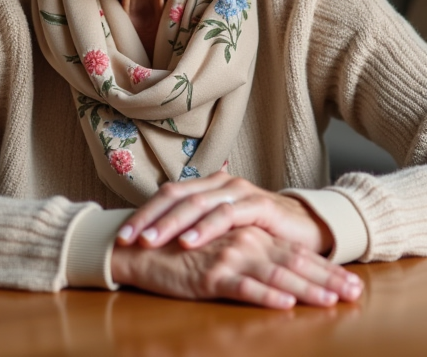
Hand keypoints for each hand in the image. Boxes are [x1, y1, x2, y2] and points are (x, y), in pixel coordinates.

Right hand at [111, 226, 362, 309]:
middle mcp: (246, 242)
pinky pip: (243, 287)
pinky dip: (265, 296)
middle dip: (328, 280)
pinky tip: (285, 305)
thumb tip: (280, 268)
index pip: (297, 254)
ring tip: (331, 301)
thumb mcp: (222, 243)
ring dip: (306, 290)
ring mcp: (229, 257)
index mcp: (251, 235)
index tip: (353, 284)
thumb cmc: (181, 248)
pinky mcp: (210, 274)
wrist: (141, 247)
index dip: (327, 269)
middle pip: (294, 264)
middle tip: (355, 294)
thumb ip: (249, 245)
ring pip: (276, 276)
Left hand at [117, 173, 331, 254]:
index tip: (120, 236)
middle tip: (126, 238)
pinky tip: (188, 242)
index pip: (168, 195)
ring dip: (170, 224)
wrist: (306, 228)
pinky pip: (226, 215)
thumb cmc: (259, 231)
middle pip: (176, 196)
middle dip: (148, 218)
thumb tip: (155, 238)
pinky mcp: (259, 205)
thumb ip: (196, 227)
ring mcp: (239, 192)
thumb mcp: (223, 229)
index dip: (142, 213)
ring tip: (150, 241)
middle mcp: (220, 183)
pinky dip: (205, 228)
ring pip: (196, 204)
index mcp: (208, 186)